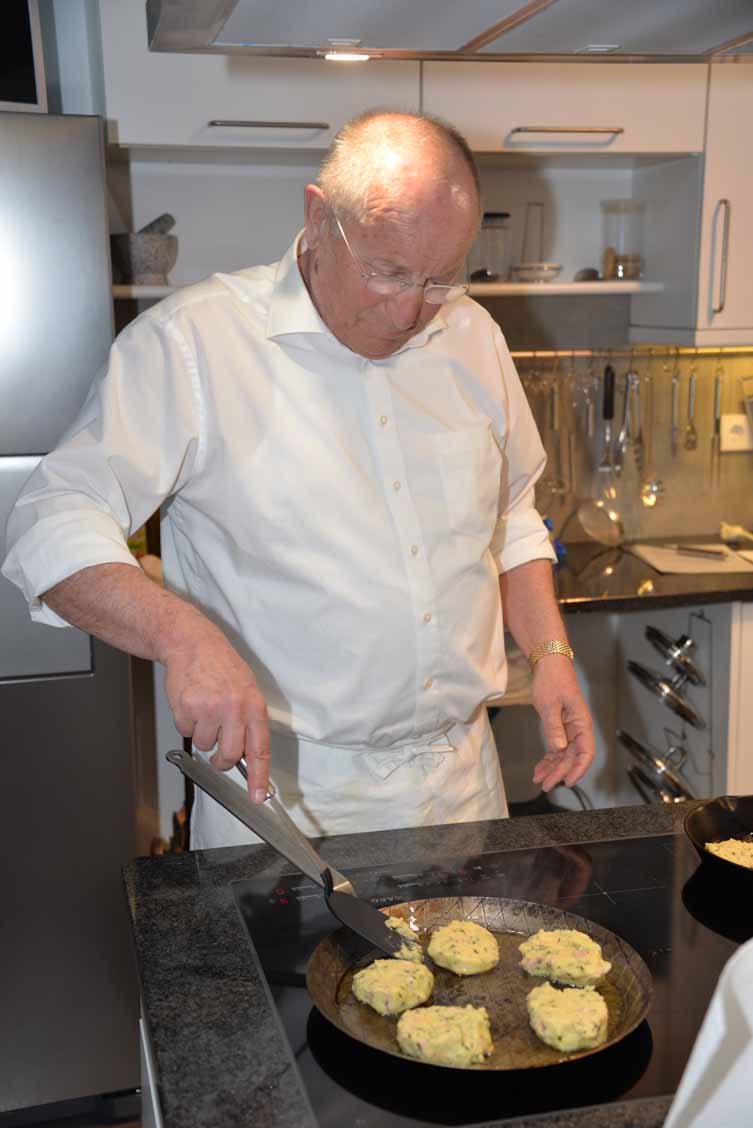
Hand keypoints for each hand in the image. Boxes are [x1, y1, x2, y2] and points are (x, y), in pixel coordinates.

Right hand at [163, 626, 270, 802]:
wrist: (192, 643)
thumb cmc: (222, 667)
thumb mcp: (247, 689)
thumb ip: (250, 722)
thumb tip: (250, 757)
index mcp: (254, 706)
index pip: (260, 749)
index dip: (259, 777)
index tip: (258, 797)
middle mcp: (234, 708)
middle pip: (230, 756)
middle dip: (222, 760)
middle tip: (219, 752)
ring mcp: (209, 708)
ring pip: (205, 746)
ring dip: (203, 734)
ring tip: (205, 709)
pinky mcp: (186, 708)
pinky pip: (186, 732)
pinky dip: (187, 723)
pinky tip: (191, 703)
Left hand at [530, 655, 593, 791]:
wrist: (548, 664)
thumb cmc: (553, 680)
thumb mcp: (550, 704)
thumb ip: (554, 727)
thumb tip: (559, 748)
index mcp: (581, 722)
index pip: (586, 752)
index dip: (579, 769)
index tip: (568, 781)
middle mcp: (577, 728)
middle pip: (572, 757)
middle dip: (560, 772)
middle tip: (546, 785)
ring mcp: (568, 729)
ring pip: (563, 755)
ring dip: (552, 768)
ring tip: (539, 780)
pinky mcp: (558, 728)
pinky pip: (555, 748)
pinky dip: (548, 759)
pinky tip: (539, 769)